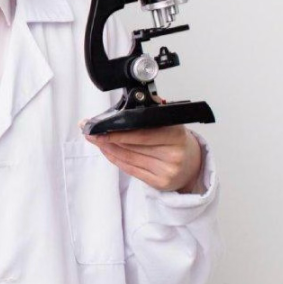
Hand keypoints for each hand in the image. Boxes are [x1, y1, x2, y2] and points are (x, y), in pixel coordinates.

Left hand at [78, 108, 202, 192]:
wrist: (192, 165)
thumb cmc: (177, 140)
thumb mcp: (170, 123)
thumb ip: (153, 113)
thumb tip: (135, 100)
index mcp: (176, 135)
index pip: (143, 134)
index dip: (119, 132)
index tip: (101, 128)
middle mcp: (173, 155)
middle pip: (132, 146)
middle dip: (107, 138)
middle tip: (90, 132)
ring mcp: (166, 171)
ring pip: (128, 158)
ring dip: (107, 148)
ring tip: (95, 140)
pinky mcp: (159, 183)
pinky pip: (130, 169)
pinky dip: (115, 159)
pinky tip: (106, 151)